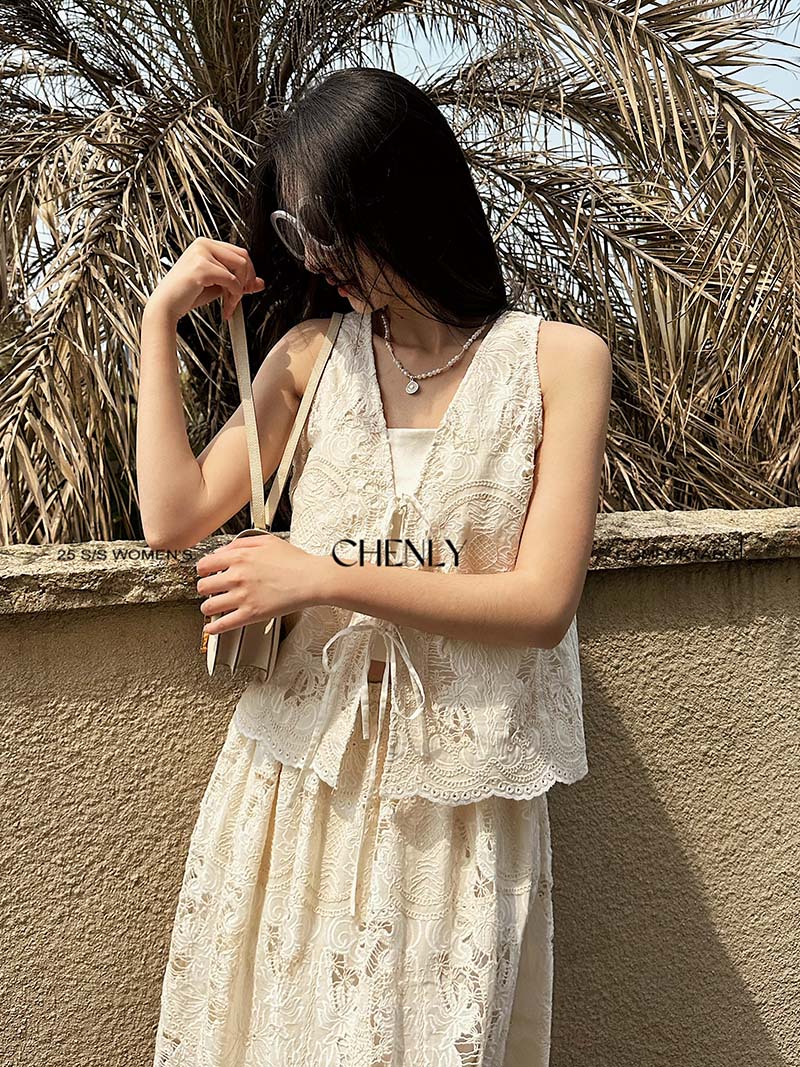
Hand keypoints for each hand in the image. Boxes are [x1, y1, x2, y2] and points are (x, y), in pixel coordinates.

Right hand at [147, 236, 264, 323]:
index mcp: (206, 244)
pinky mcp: (202, 268)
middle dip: (247, 280)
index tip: (249, 288)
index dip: (249, 272)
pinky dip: (233, 296)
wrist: (166, 305)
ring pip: (240, 269)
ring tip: (230, 304)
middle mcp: (203, 244)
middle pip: (243, 257)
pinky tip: (226, 306)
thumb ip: (238, 281)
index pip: (239, 252)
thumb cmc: (186, 295)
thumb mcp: (218, 286)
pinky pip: (231, 281)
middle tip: (242, 296)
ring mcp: (202, 254)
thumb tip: (260, 283)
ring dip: (239, 291)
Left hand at [196, 534, 322, 634]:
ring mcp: (242, 597)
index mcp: (239, 557)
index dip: (203, 570)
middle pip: (203, 586)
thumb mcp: (266, 541)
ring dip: (208, 608)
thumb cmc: (295, 561)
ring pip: (209, 607)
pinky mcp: (251, 614)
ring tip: (212, 607)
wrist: (312, 579)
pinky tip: (212, 628)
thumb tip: (222, 551)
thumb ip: (240, 543)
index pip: (204, 565)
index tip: (205, 573)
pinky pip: (224, 625)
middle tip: (210, 590)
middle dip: (205, 589)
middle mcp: (237, 577)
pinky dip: (213, 628)